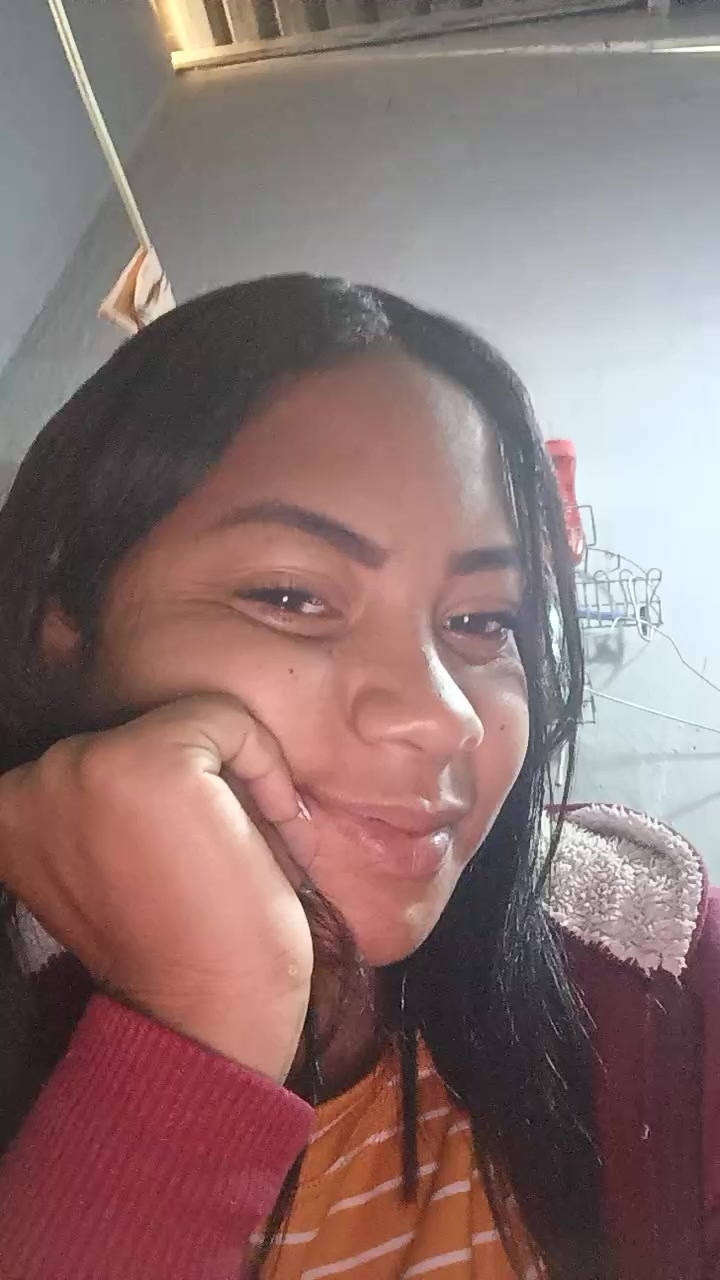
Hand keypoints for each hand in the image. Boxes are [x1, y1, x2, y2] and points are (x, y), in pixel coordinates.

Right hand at [0, 695, 314, 1082]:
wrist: (208, 1020)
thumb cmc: (182, 947)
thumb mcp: (113, 858)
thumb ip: (108, 800)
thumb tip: (178, 736)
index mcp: (9, 812)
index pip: (110, 755)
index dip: (172, 800)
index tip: (194, 861)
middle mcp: (28, 782)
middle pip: (153, 732)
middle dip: (211, 789)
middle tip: (232, 860)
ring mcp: (80, 766)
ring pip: (194, 721)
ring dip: (242, 782)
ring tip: (253, 851)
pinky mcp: (144, 760)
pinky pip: (229, 720)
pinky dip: (268, 769)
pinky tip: (271, 835)